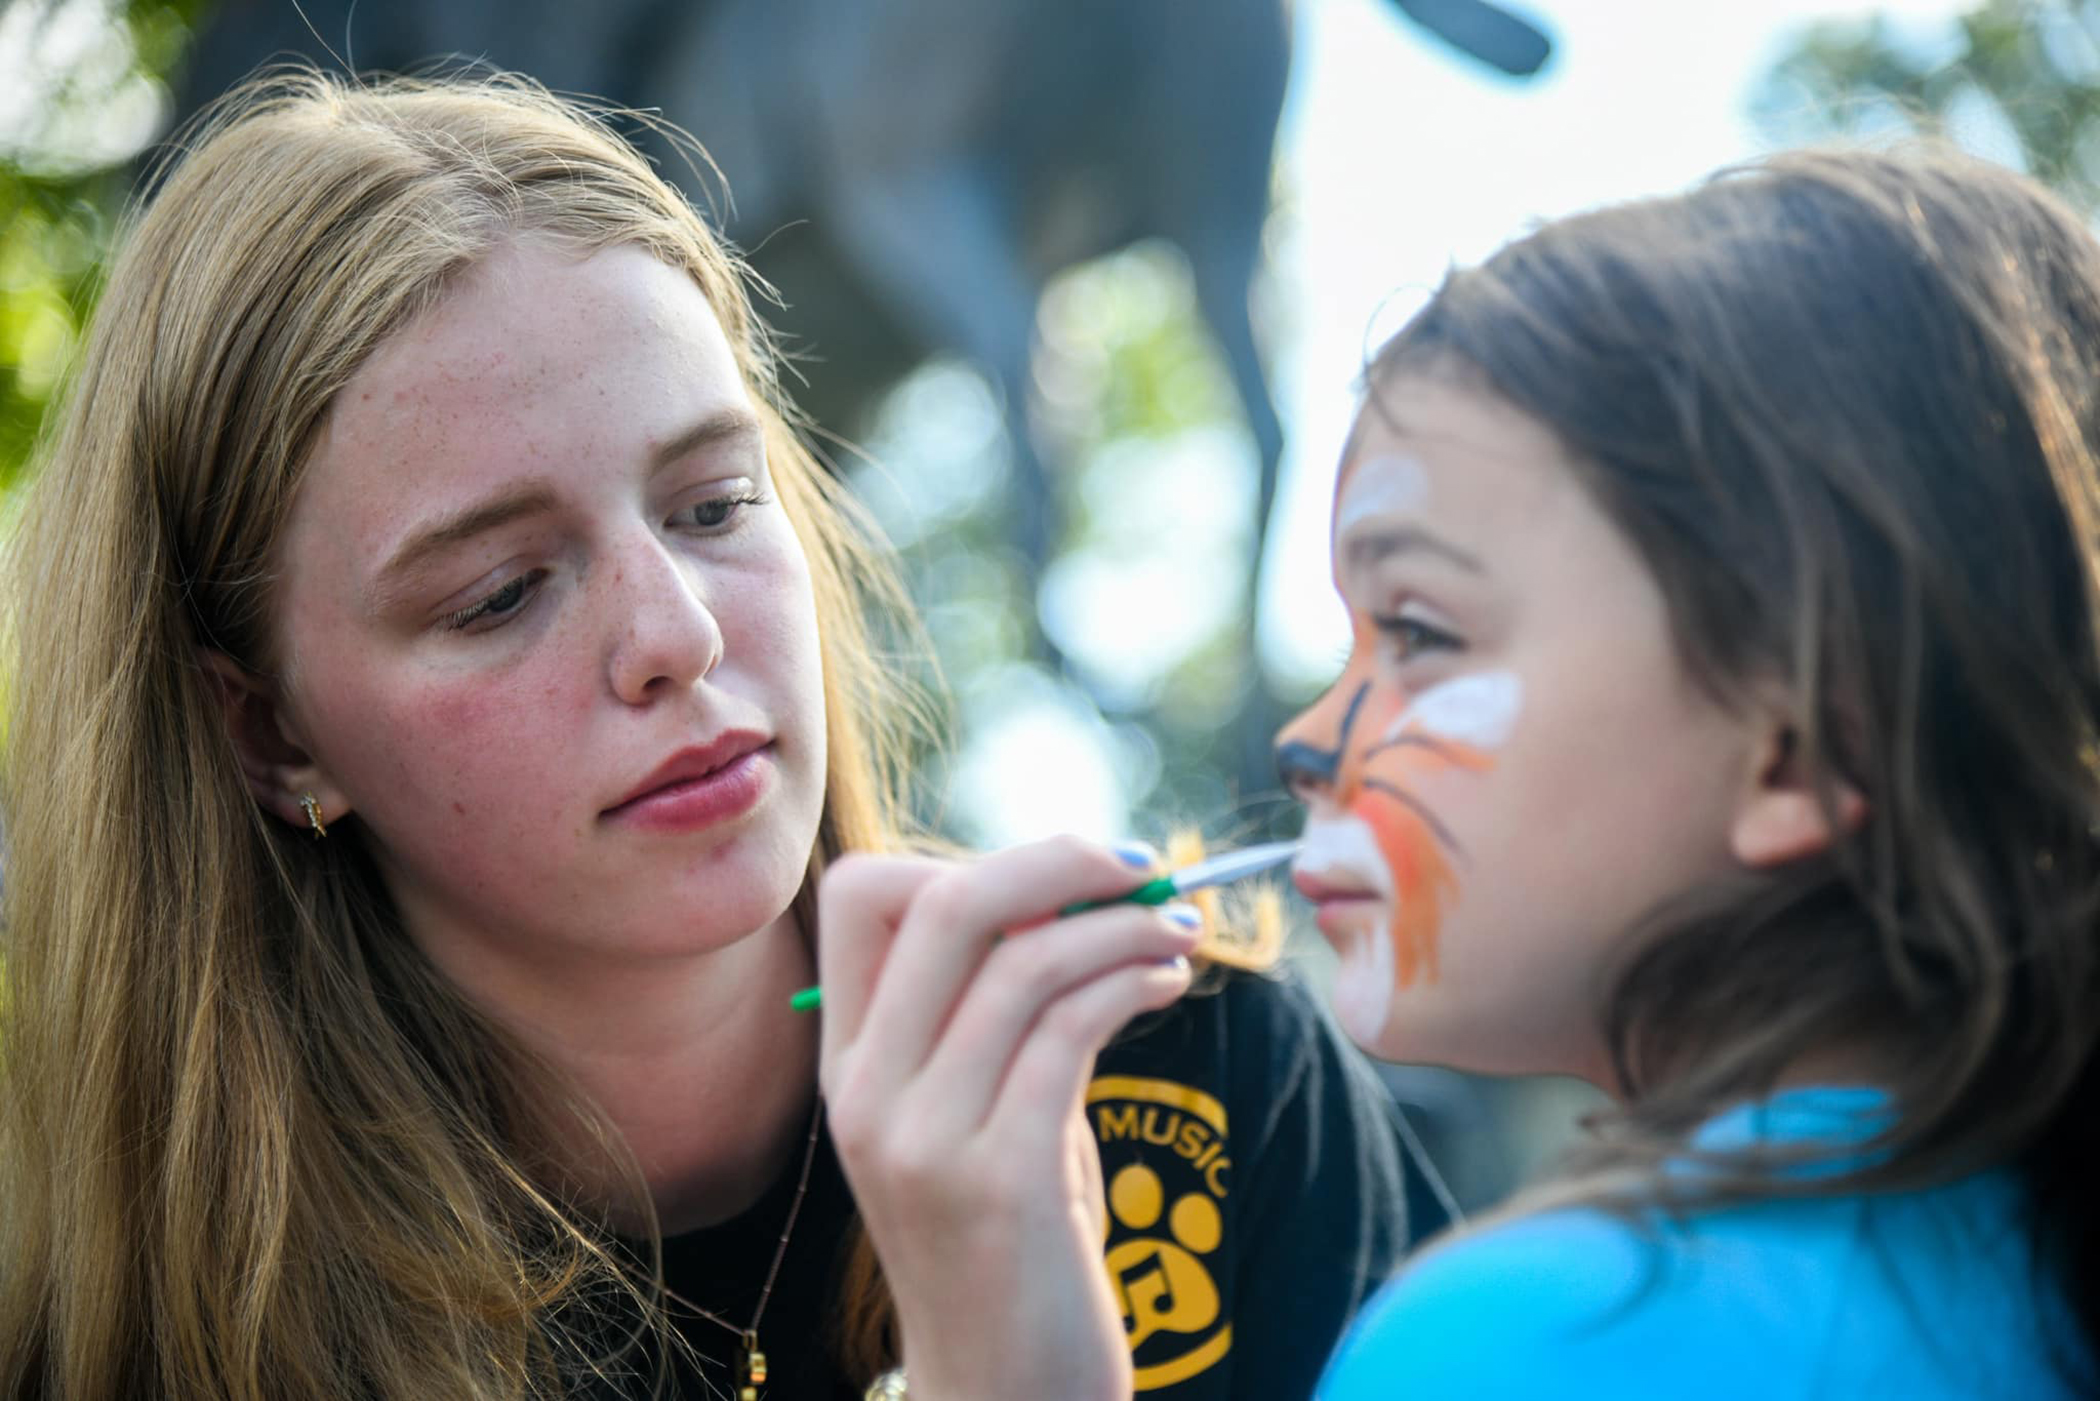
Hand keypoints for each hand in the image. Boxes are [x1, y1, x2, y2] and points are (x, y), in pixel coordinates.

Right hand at [817, 838, 1200, 1400]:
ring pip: (1023, 964)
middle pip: (943, 907)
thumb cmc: (1011, 1246)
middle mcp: (867, 1093)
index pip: (864, 896)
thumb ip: (1001, 1014)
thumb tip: (1073, 892)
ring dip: (1120, 925)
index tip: (1059, 878)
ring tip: (1178, 930)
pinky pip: (1068, 1033)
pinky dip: (1131, 982)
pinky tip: (1168, 982)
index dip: (966, 860)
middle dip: (1054, 862)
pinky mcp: (997, 1182)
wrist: (1005, 1396)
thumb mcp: (981, 1115)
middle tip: (1138, 864)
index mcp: (847, 1064)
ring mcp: (921, 1140)